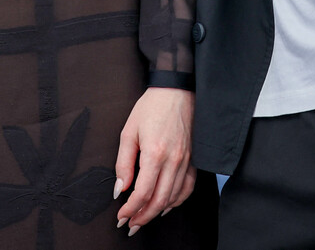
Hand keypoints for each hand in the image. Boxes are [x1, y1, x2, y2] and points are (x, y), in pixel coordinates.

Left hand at [115, 87, 194, 233]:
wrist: (177, 89)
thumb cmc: (151, 106)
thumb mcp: (129, 131)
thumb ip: (123, 162)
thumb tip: (120, 188)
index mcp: (155, 153)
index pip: (143, 193)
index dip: (130, 209)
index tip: (121, 216)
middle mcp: (174, 160)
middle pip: (160, 201)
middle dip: (143, 217)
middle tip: (130, 225)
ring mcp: (187, 160)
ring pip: (174, 197)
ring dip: (158, 212)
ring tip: (144, 217)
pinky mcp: (194, 158)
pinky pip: (188, 187)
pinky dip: (177, 201)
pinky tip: (166, 205)